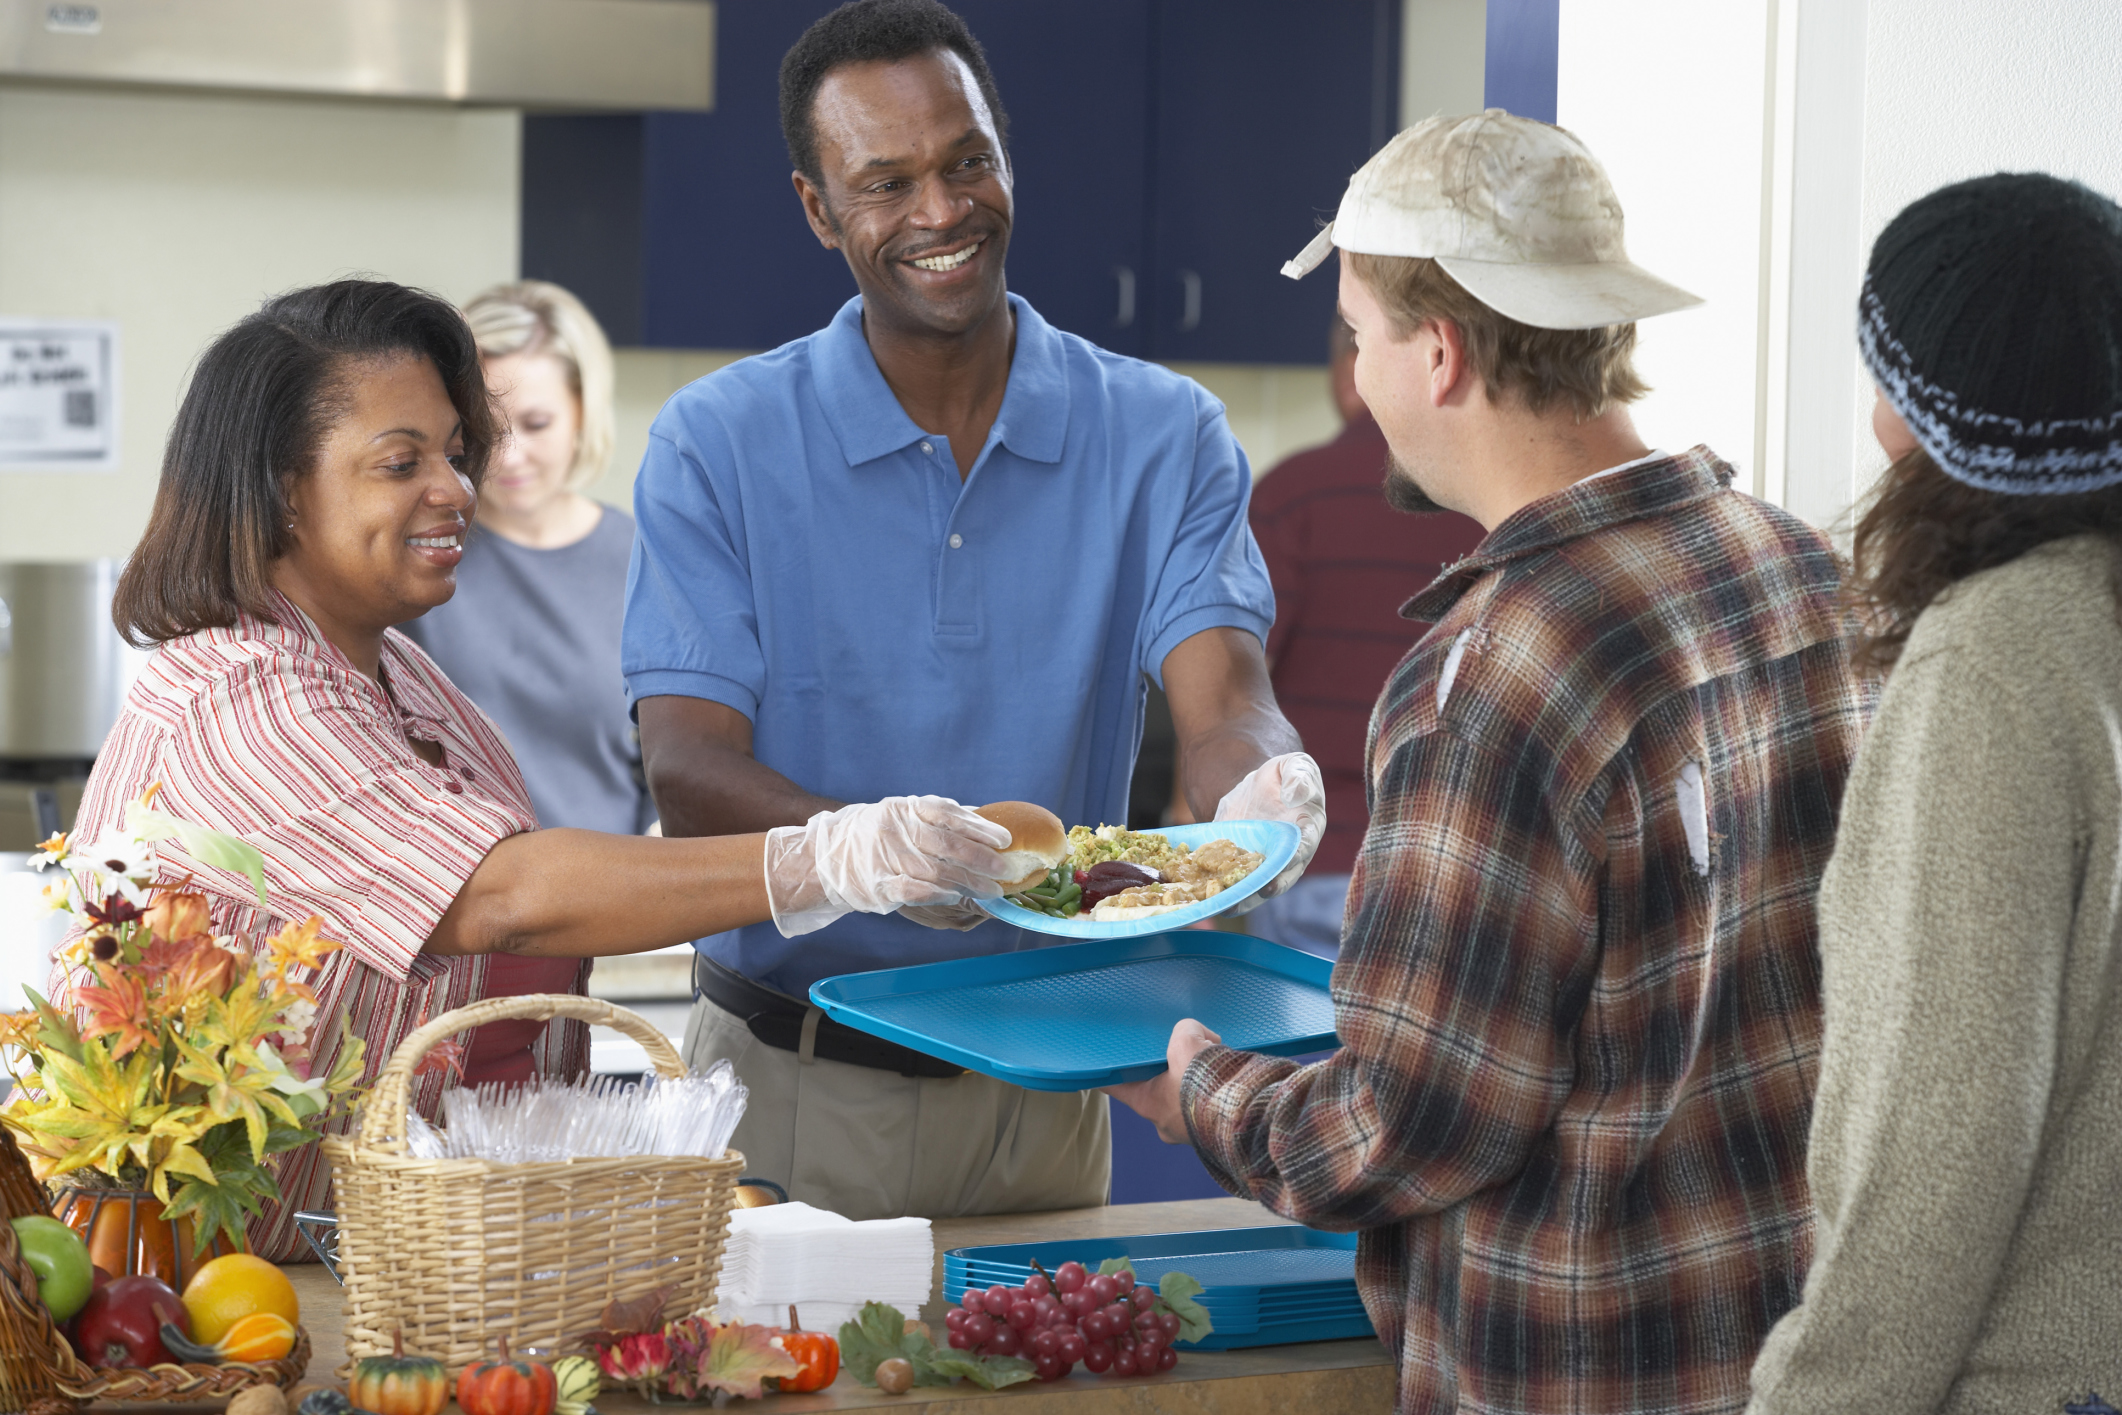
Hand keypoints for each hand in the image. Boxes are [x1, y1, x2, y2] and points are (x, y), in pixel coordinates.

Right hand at [764, 796, 1011, 936]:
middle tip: (1004, 871)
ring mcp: (884, 858)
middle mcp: (895, 830)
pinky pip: (913, 891)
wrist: (828, 856)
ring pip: (934, 872)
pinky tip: (955, 897)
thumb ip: (938, 817)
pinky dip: (937, 894)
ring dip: (966, 883)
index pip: (948, 814)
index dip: (978, 827)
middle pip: (946, 845)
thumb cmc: (877, 833)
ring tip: (990, 891)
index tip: (1004, 839)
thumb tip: (983, 820)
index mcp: (904, 809)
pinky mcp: (877, 885)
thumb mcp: (903, 813)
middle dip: (980, 860)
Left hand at [1105, 1018, 1222, 1143]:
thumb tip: (1202, 1038)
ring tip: (1215, 1061)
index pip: (1114, 1085)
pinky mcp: (1214, 1134)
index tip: (1105, 1059)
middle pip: (1154, 1088)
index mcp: (1146, 1102)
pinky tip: (1230, 1077)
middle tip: (1181, 1049)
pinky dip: (1216, 1093)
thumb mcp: (1187, 1042)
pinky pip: (1209, 1108)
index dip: (1109, 1069)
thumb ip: (1185, 1030)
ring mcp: (1189, 1132)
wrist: (1250, 1117)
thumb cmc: (1209, 1085)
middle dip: (1168, 1068)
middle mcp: (1163, 1122)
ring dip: (1197, 1081)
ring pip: (1185, 1098)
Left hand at [1214, 751, 1324, 906]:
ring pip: (1254, 885)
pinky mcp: (1240, 861)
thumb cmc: (1288, 775)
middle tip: (1252, 896)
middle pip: (1279, 877)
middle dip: (1265, 888)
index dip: (1292, 862)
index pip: (1302, 849)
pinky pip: (1231, 876)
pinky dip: (1219, 886)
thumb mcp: (1297, 765)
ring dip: (1240, 897)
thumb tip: (1295, 795)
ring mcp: (1263, 861)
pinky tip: (1205, 896)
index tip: (1280, 873)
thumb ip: (1300, 777)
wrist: (1261, 784)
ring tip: (1224, 906)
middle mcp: (1287, 854)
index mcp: (1307, 831)